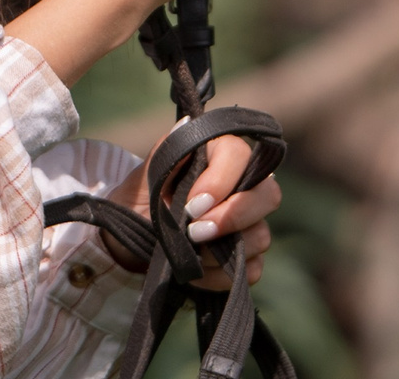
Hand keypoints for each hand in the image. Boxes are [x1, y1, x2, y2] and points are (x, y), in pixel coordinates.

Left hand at [104, 137, 279, 284]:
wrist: (128, 242)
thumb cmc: (138, 201)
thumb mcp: (143, 177)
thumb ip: (165, 152)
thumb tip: (187, 123)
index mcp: (219, 156)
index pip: (241, 155)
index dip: (222, 181)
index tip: (192, 204)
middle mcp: (242, 187)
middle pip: (269, 194)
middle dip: (234, 216)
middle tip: (196, 231)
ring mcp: (249, 225)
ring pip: (262, 235)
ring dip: (223, 250)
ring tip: (189, 251)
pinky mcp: (246, 258)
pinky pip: (252, 270)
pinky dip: (222, 275)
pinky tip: (196, 271)